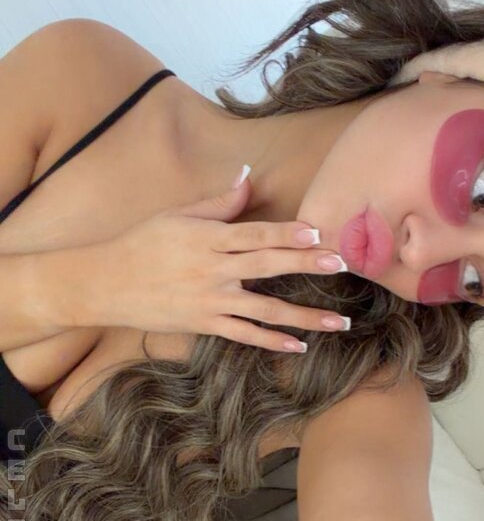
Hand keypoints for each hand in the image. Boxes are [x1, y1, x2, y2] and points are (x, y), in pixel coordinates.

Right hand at [93, 175, 350, 350]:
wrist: (104, 284)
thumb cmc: (141, 243)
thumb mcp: (176, 215)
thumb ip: (218, 202)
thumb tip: (248, 175)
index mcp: (207, 238)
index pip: (255, 233)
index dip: (287, 232)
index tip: (318, 230)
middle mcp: (212, 270)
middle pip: (268, 265)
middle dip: (307, 263)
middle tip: (343, 262)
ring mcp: (210, 300)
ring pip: (266, 309)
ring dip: (304, 316)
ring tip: (338, 320)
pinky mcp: (204, 324)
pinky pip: (245, 334)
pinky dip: (272, 341)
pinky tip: (298, 345)